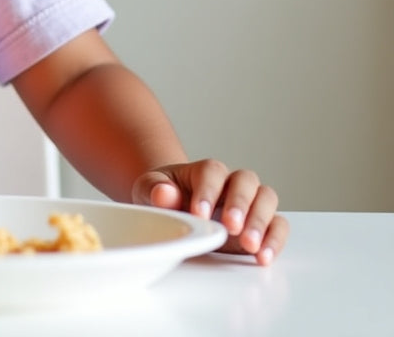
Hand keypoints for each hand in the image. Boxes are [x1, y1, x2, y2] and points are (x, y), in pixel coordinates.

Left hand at [132, 160, 288, 265]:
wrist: (175, 207)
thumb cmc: (164, 195)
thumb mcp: (149, 189)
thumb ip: (155, 189)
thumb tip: (163, 192)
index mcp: (205, 171)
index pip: (212, 172)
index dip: (208, 191)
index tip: (199, 213)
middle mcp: (232, 182)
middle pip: (246, 181)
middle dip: (240, 204)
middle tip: (230, 226)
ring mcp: (250, 202)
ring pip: (266, 199)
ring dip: (260, 222)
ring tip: (249, 245)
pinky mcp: (261, 224)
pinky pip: (278, 224)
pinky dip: (275, 239)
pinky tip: (262, 257)